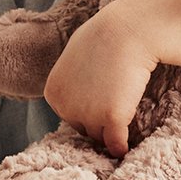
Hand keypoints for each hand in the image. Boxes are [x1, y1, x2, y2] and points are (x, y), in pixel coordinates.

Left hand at [43, 0, 158, 160]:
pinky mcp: (111, 119)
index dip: (86, 110)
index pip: (69, 114)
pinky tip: (126, 149)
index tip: (101, 101)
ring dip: (110, 132)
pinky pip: (115, 144)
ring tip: (124, 119)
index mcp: (53, 92)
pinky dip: (121, 148)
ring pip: (100, 136)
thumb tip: (79, 90)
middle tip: (116, 108)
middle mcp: (66, 107)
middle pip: (83, 128)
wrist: (127, 30)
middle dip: (97, 121)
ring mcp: (88, 115)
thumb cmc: (105, 36)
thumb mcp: (75, 55)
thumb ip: (71, 78)